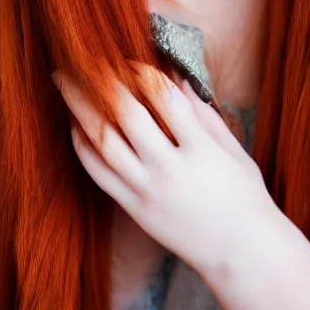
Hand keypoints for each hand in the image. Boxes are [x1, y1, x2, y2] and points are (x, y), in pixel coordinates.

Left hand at [56, 63, 279, 280]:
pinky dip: (83, 145)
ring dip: (80, 107)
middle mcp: (170, 169)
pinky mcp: (134, 208)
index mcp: (201, 150)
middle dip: (102, 81)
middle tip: (83, 57)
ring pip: (104, 141)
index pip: (164, 98)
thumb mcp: (233, 149)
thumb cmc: (245, 196)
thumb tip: (176, 78)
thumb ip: (202, 114)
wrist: (241, 253)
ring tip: (64, 83)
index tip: (128, 57)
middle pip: (126, 114)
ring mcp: (148, 190)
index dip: (142, 71)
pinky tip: (75, 124)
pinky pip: (99, 173)